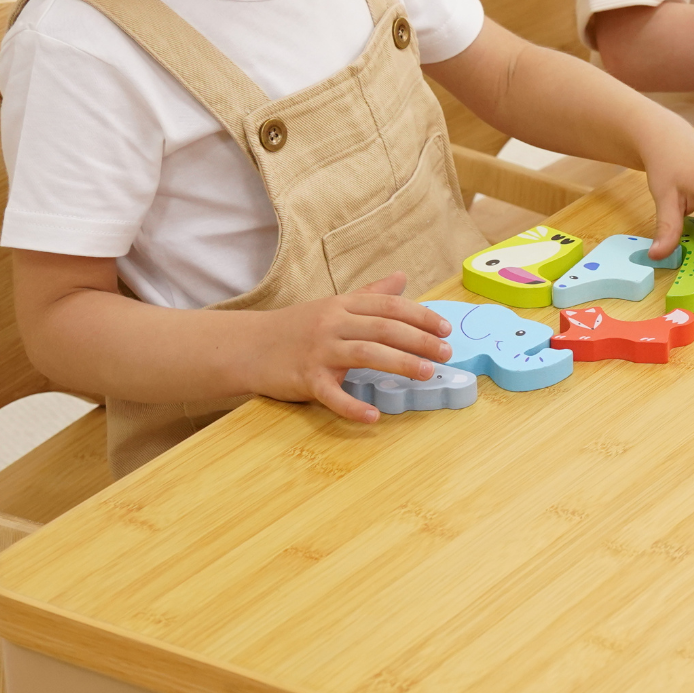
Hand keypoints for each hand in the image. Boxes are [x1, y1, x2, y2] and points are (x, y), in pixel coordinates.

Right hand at [243, 273, 455, 423]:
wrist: (247, 346)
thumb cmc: (296, 328)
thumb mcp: (334, 305)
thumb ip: (370, 294)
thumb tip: (402, 276)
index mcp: (342, 305)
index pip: (389, 306)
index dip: (421, 317)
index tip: (445, 329)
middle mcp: (333, 324)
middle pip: (383, 328)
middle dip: (419, 340)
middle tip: (446, 352)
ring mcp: (318, 351)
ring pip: (365, 354)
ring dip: (400, 364)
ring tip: (427, 374)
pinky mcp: (304, 378)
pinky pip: (331, 394)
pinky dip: (352, 405)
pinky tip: (373, 416)